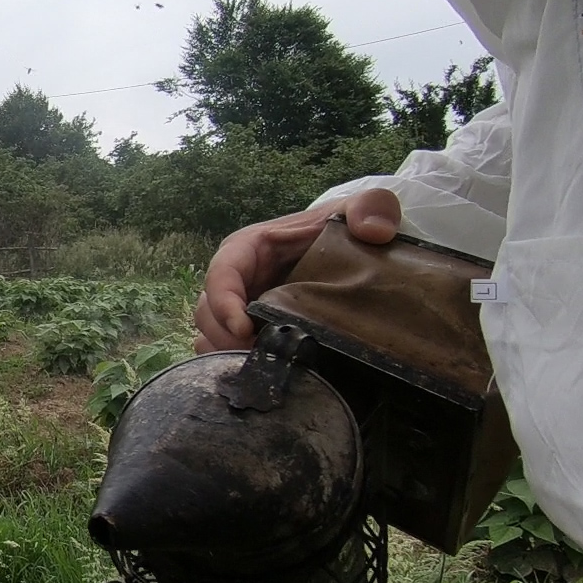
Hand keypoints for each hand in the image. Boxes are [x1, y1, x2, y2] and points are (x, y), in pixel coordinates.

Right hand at [193, 188, 401, 352]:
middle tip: (259, 359)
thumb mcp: (360, 210)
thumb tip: (374, 231)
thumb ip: (371, 208)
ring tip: (262, 369)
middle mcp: (237, 278)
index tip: (244, 330)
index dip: (224, 304)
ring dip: (227, 354)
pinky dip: (232, 364)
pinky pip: (224, 348)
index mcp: (249, 248)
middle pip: (208, 311)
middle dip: (225, 337)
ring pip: (211, 333)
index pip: (221, 274)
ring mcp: (240, 306)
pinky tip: (262, 373)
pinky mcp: (248, 328)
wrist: (348, 251)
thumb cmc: (344, 229)